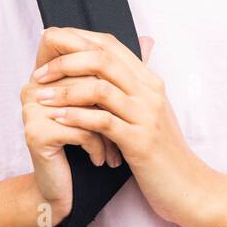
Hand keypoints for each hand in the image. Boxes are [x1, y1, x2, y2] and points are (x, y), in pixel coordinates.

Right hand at [20, 30, 119, 226]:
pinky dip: (99, 146)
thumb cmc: (85, 146)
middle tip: (129, 127)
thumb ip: (120, 70)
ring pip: (87, 104)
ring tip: (119, 150)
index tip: (124, 92)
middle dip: (112, 108)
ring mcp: (32, 109)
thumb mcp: (104, 105)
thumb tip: (149, 39)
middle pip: (86, 79)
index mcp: (47, 76)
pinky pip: (81, 129)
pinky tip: (103, 160)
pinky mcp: (37, 132)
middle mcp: (34, 87)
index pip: (74, 49)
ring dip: (108, 131)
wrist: (62, 191)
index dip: (100, 63)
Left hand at [29, 27, 208, 224]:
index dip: (76, 40)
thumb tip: (101, 67)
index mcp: (149, 80)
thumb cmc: (161, 151)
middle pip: (102, 59)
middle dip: (64, 62)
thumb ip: (128, 88)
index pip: (109, 45)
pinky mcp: (140, 141)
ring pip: (99, 88)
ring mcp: (146, 115)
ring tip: (40, 97)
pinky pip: (102, 121)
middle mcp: (149, 92)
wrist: (188, 186)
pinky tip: (57, 119)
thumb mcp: (147, 113)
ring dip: (64, 91)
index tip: (49, 47)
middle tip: (38, 74)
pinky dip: (76, 117)